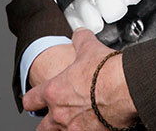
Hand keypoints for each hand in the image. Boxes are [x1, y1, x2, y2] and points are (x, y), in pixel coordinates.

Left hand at [23, 28, 137, 129]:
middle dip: (46, 124)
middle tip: (54, 117)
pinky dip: (89, 130)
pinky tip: (96, 124)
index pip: (31, 99)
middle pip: (42, 128)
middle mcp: (61, 114)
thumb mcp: (90, 47)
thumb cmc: (105, 71)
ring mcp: (75, 128)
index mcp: (54, 92)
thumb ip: (81, 40)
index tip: (35, 98)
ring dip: (66, 128)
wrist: (124, 87)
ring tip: (76, 121)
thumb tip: (79, 34)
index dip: (33, 98)